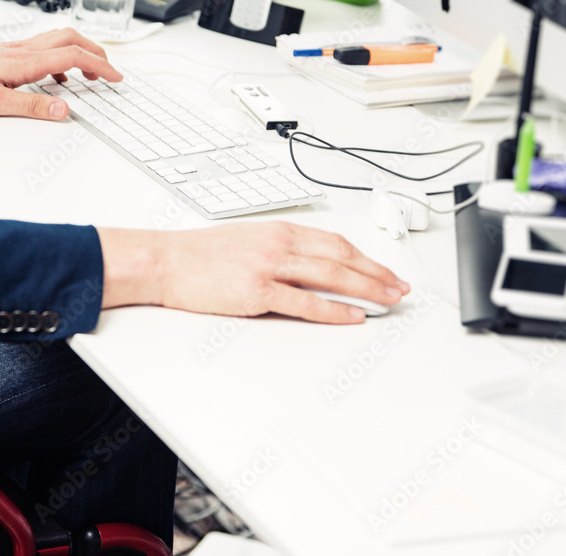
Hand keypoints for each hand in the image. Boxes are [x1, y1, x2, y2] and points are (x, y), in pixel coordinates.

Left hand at [0, 28, 120, 119]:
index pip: (73, 56)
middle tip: (110, 71)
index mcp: (25, 62)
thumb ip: (31, 106)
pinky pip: (43, 48)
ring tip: (90, 73)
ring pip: (58, 40)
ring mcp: (16, 49)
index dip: (99, 66)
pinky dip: (60, 57)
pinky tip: (57, 77)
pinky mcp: (8, 53)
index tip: (116, 78)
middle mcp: (23, 51)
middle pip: (71, 39)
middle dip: (96, 53)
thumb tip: (63, 109)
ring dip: (80, 52)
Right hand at [97, 222, 409, 323]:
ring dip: (367, 289)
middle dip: (377, 274)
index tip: (385, 270)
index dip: (367, 257)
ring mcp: (269, 266)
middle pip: (342, 257)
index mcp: (279, 230)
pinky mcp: (257, 290)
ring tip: (388, 301)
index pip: (335, 242)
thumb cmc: (197, 255)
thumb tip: (305, 268)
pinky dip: (334, 309)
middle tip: (401, 288)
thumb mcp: (245, 241)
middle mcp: (280, 244)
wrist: (165, 260)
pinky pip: (305, 301)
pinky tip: (353, 316)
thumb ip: (278, 251)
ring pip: (332, 276)